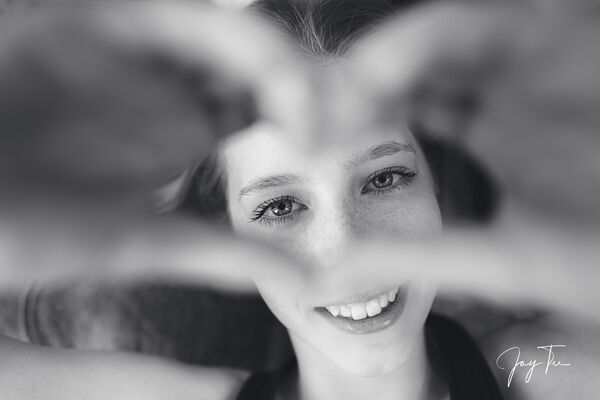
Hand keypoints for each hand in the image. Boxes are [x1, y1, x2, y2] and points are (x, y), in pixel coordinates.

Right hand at [0, 1, 314, 288]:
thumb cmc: (25, 225)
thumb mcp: (134, 243)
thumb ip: (214, 254)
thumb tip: (297, 277)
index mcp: (186, 131)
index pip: (269, 109)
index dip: (307, 118)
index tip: (328, 141)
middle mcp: (172, 86)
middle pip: (257, 65)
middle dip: (296, 80)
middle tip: (324, 108)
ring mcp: (140, 51)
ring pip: (224, 34)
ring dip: (264, 55)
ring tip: (295, 90)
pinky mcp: (99, 22)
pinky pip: (169, 14)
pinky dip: (215, 29)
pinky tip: (248, 44)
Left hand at [320, 1, 599, 315]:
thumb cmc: (597, 253)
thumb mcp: (498, 259)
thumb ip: (417, 260)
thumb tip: (332, 276)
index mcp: (484, 128)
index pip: (401, 108)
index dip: (352, 118)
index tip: (307, 137)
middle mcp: (499, 87)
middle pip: (413, 68)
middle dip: (361, 81)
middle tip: (307, 102)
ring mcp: (530, 60)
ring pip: (444, 41)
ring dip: (391, 57)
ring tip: (346, 84)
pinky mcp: (563, 39)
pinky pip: (492, 27)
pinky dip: (436, 39)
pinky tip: (383, 63)